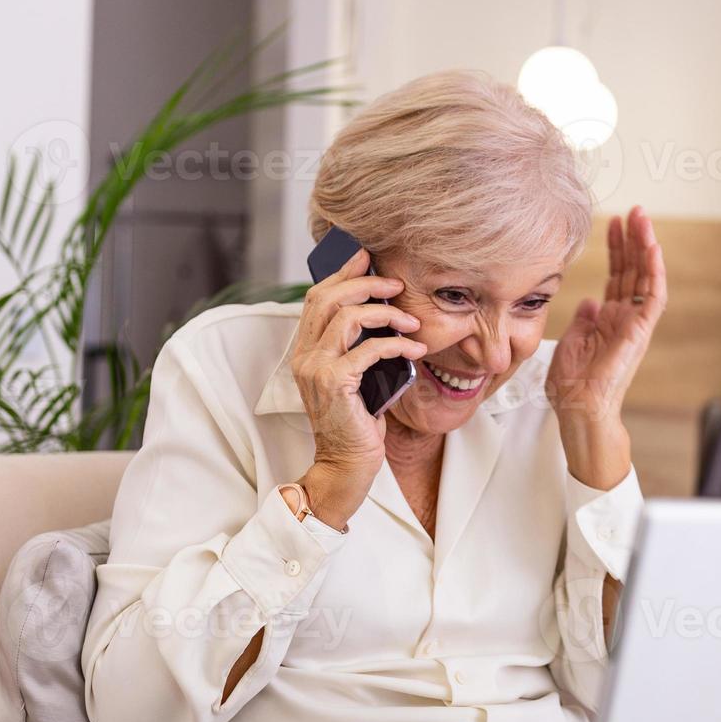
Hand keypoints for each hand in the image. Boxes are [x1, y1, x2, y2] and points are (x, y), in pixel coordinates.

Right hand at [290, 248, 426, 527]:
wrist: (346, 464)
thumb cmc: (358, 420)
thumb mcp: (357, 376)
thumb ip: (359, 346)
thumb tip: (386, 313)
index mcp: (305, 349)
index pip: (317, 297)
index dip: (342, 273)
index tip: (367, 257)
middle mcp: (304, 354)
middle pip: (329, 297)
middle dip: (366, 284)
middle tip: (397, 285)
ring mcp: (316, 368)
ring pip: (347, 317)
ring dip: (386, 313)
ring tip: (412, 322)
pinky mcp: (335, 384)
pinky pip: (368, 350)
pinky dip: (396, 345)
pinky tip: (415, 350)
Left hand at [548, 206, 667, 488]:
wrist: (578, 408)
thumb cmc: (572, 386)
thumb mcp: (571, 343)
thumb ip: (583, 321)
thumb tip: (590, 301)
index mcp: (608, 321)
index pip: (617, 277)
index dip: (616, 250)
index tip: (612, 224)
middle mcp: (624, 319)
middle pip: (632, 271)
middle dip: (632, 240)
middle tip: (633, 211)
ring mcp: (634, 324)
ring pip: (645, 277)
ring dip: (645, 247)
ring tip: (642, 218)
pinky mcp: (640, 331)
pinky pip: (652, 297)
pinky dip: (654, 272)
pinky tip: (651, 248)